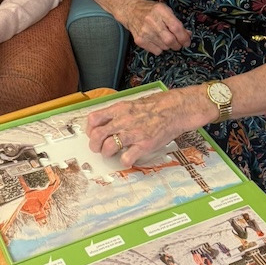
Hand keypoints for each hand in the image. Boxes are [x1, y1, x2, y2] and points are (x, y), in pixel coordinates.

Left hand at [85, 88, 202, 167]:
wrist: (175, 109)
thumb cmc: (156, 106)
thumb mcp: (133, 103)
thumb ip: (119, 112)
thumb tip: (108, 121)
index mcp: (119, 109)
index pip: (94, 119)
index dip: (90, 129)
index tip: (93, 134)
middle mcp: (123, 121)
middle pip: (97, 135)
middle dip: (94, 145)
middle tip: (98, 148)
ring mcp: (133, 133)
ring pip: (108, 147)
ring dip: (107, 154)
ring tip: (111, 154)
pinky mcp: (143, 145)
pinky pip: (126, 158)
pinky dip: (124, 161)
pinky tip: (127, 159)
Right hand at [120, 0, 190, 54]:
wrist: (131, 11)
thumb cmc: (151, 10)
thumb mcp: (165, 10)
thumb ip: (176, 22)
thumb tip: (187, 34)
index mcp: (160, 11)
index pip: (176, 27)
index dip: (184, 37)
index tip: (187, 41)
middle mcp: (151, 21)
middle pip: (170, 40)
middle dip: (178, 45)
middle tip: (178, 44)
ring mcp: (144, 32)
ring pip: (164, 47)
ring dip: (168, 46)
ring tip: (165, 39)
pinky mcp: (139, 40)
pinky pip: (156, 51)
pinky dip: (160, 49)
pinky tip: (156, 40)